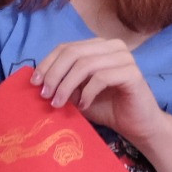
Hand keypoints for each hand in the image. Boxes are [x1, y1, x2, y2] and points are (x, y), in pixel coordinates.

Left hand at [32, 38, 165, 147]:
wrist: (137, 126)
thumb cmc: (107, 108)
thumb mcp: (77, 93)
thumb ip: (62, 82)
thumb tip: (38, 79)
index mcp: (98, 46)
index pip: (66, 47)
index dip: (47, 64)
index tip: (34, 83)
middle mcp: (112, 46)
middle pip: (73, 53)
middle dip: (54, 74)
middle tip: (45, 94)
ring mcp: (124, 57)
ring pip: (85, 64)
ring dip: (67, 85)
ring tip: (58, 103)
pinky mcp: (132, 73)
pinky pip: (101, 77)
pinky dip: (87, 93)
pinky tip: (83, 106)